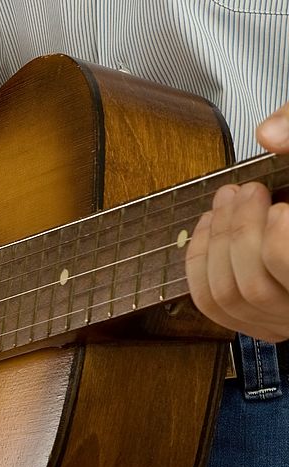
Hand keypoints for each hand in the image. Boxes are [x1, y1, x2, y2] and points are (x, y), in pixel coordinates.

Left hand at [186, 103, 288, 341]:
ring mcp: (279, 320)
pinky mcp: (257, 320)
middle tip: (247, 190)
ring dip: (217, 242)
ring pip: (229, 297)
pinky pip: (211, 302)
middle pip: (256, 289)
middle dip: (240, 232)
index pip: (288, 267)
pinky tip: (210, 225)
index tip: (280, 208)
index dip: (279, 243)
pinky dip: (199, 261)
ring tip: (228, 199)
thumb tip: (270, 133)